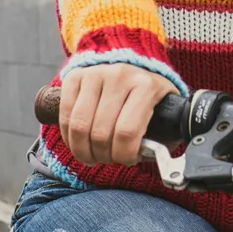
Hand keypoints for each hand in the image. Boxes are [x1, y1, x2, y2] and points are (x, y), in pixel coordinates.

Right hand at [59, 63, 179, 166]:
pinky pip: (65, 114)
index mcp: (146, 87)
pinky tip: (78, 143)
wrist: (135, 69)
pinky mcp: (76, 75)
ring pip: (80, 126)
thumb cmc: (151, 101)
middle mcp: (120, 76)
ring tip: (92, 156)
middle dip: (103, 156)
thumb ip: (163, 140)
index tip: (128, 160)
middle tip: (108, 159)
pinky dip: (68, 137)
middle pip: (100, 132)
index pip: (127, 132)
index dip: (124, 155)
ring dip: (83, 150)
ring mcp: (96, 73)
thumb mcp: (167, 115)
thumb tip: (157, 162)